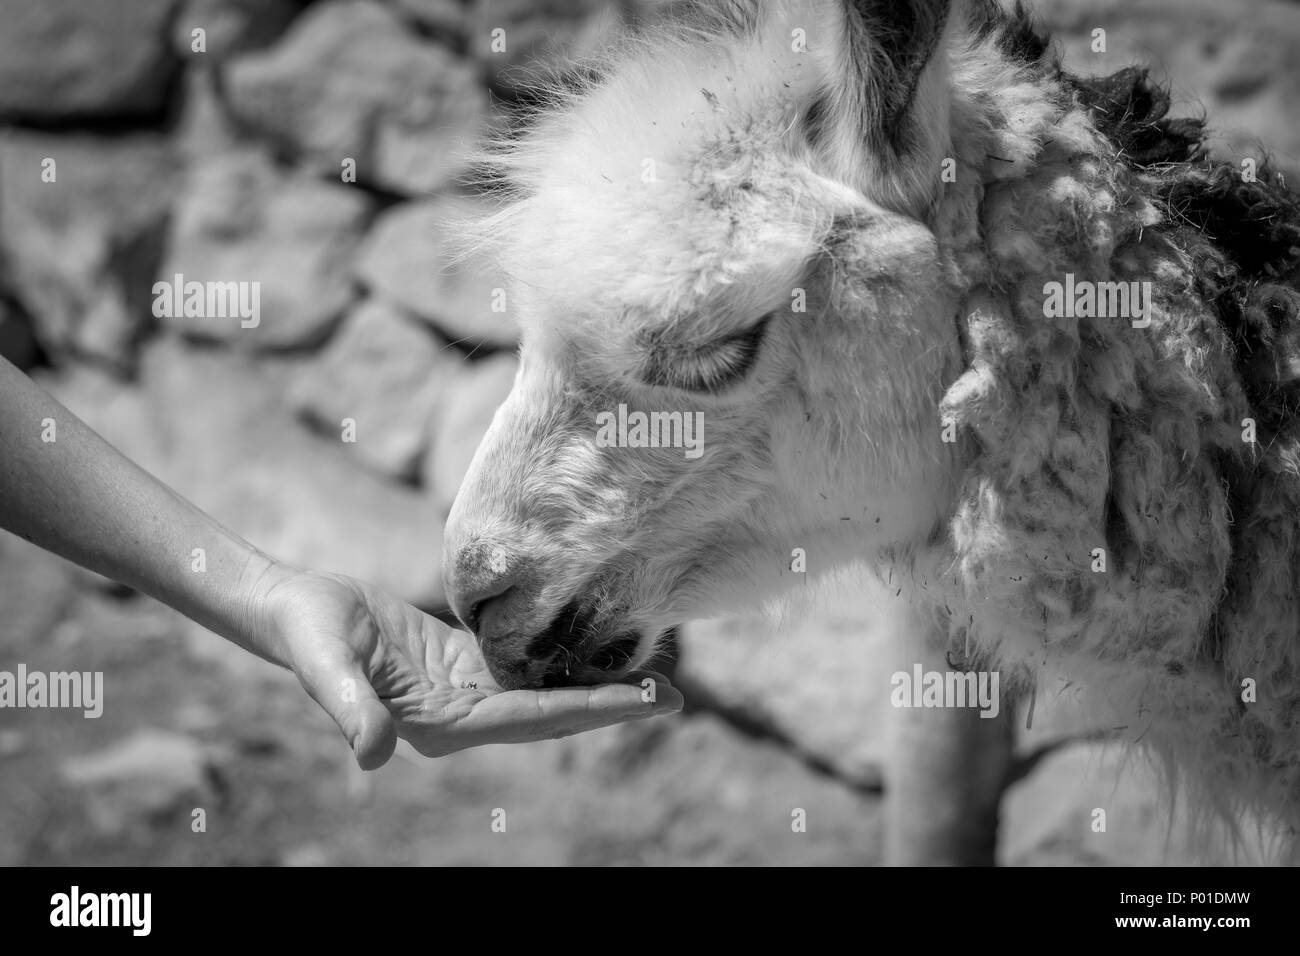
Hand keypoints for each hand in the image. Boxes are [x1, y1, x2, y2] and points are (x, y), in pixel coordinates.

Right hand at [254, 566, 683, 768]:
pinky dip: (565, 660)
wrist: (294, 610)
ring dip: (597, 685)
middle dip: (612, 706)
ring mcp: (465, 694)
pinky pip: (526, 668)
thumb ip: (348, 706)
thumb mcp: (325, 663)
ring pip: (546, 692)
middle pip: (552, 715)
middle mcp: (462, 718)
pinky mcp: (464, 666)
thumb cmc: (307, 631)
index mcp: (439, 724)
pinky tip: (599, 648)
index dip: (589, 710)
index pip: (531, 720)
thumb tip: (373, 756)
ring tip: (655, 674)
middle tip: (675, 695)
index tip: (643, 701)